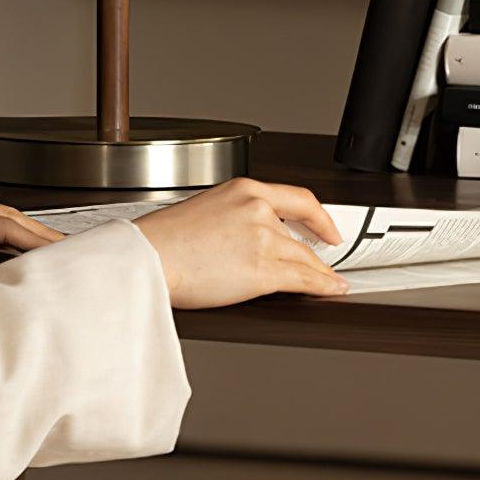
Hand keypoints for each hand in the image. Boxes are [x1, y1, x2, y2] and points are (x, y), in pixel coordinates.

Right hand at [133, 178, 347, 308]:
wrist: (149, 257)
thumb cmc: (165, 239)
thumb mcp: (207, 209)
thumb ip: (237, 217)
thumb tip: (255, 238)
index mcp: (244, 189)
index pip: (299, 199)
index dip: (321, 218)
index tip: (329, 229)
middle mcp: (258, 208)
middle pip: (301, 235)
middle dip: (316, 254)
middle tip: (325, 264)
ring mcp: (263, 238)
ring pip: (305, 259)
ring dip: (321, 273)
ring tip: (328, 282)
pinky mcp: (263, 269)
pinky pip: (305, 279)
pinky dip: (324, 286)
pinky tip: (331, 289)